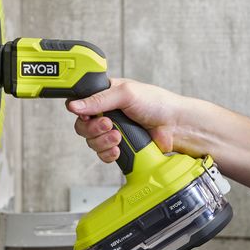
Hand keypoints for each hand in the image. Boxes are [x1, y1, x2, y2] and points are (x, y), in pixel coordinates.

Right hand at [66, 78, 194, 162]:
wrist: (175, 127)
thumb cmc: (156, 103)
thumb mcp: (125, 94)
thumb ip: (98, 100)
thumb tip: (73, 106)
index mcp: (106, 96)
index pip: (80, 105)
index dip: (80, 113)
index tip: (88, 116)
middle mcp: (106, 113)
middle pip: (82, 126)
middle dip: (94, 129)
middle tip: (109, 125)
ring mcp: (111, 131)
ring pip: (91, 142)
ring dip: (103, 142)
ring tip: (119, 137)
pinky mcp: (118, 147)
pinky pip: (102, 154)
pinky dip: (108, 154)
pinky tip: (119, 149)